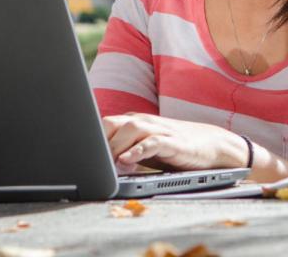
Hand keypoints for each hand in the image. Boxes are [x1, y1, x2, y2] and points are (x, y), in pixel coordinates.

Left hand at [101, 113, 247, 173]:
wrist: (213, 145)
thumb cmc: (175, 149)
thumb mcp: (144, 149)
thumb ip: (123, 150)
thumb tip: (94, 166)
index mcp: (134, 122)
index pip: (103, 124)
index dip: (88, 137)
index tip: (74, 152)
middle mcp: (144, 121)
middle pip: (112, 123)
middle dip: (97, 141)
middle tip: (88, 161)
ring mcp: (160, 130)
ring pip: (130, 129)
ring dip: (115, 146)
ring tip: (105, 163)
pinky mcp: (174, 142)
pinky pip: (152, 142)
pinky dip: (137, 149)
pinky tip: (126, 160)